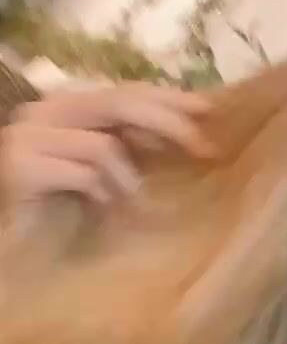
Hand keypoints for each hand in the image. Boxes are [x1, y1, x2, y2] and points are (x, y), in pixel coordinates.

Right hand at [0, 81, 215, 209]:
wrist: (15, 253)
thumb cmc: (61, 219)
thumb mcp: (106, 175)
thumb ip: (131, 149)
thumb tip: (185, 134)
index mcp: (64, 108)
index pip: (122, 91)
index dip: (167, 99)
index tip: (209, 111)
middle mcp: (42, 111)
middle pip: (118, 103)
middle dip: (168, 124)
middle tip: (204, 148)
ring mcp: (27, 136)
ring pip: (103, 144)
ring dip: (129, 180)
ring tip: (131, 205)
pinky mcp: (20, 166)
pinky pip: (84, 173)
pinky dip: (102, 194)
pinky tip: (101, 211)